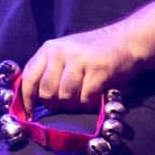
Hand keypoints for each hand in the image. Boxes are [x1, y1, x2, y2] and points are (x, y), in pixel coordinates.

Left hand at [16, 23, 137, 116]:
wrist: (127, 40)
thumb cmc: (93, 52)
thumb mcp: (66, 54)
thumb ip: (49, 71)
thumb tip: (33, 100)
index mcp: (49, 49)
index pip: (29, 78)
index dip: (27, 99)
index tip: (29, 114)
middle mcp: (60, 52)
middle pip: (46, 91)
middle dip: (55, 104)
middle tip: (67, 104)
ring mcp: (79, 60)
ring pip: (65, 97)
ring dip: (74, 105)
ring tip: (83, 98)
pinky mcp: (98, 70)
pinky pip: (85, 98)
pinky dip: (89, 103)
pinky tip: (95, 96)